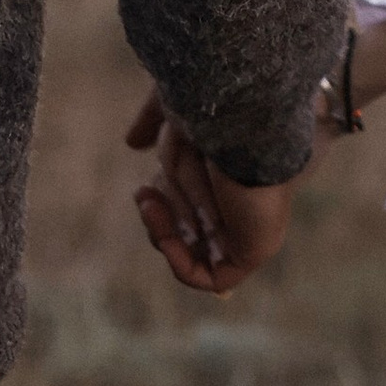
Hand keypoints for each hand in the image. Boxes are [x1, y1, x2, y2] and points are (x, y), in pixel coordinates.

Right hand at [124, 94, 300, 296]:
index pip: (190, 203)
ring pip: (190, 247)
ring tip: (151, 201)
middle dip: (162, 212)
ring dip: (164, 226)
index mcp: (232, 170)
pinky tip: (165, 232)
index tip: (147, 186)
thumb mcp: (174, 110)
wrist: (243, 117)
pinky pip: (206, 277)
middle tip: (146, 194)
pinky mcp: (253, 252)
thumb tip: (132, 143)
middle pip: (187, 229)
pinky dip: (177, 259)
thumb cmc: (213, 108)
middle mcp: (243, 201)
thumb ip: (153, 121)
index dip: (164, 199)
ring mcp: (250, 227)